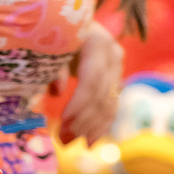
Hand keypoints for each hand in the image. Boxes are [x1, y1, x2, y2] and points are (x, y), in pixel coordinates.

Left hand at [55, 23, 123, 146]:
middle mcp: (113, 55)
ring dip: (89, 129)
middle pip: (101, 95)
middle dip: (82, 121)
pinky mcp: (117, 82)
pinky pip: (111, 109)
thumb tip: (57, 92)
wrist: (79, 29)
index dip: (79, 102)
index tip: (64, 120)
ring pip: (108, 105)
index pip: (93, 78)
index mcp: (98, 43)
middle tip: (62, 139)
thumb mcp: (55, 47)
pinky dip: (100, 128)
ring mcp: (118, 70)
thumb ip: (55, 67)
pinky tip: (88, 143)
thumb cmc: (61, 38)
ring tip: (69, 142)